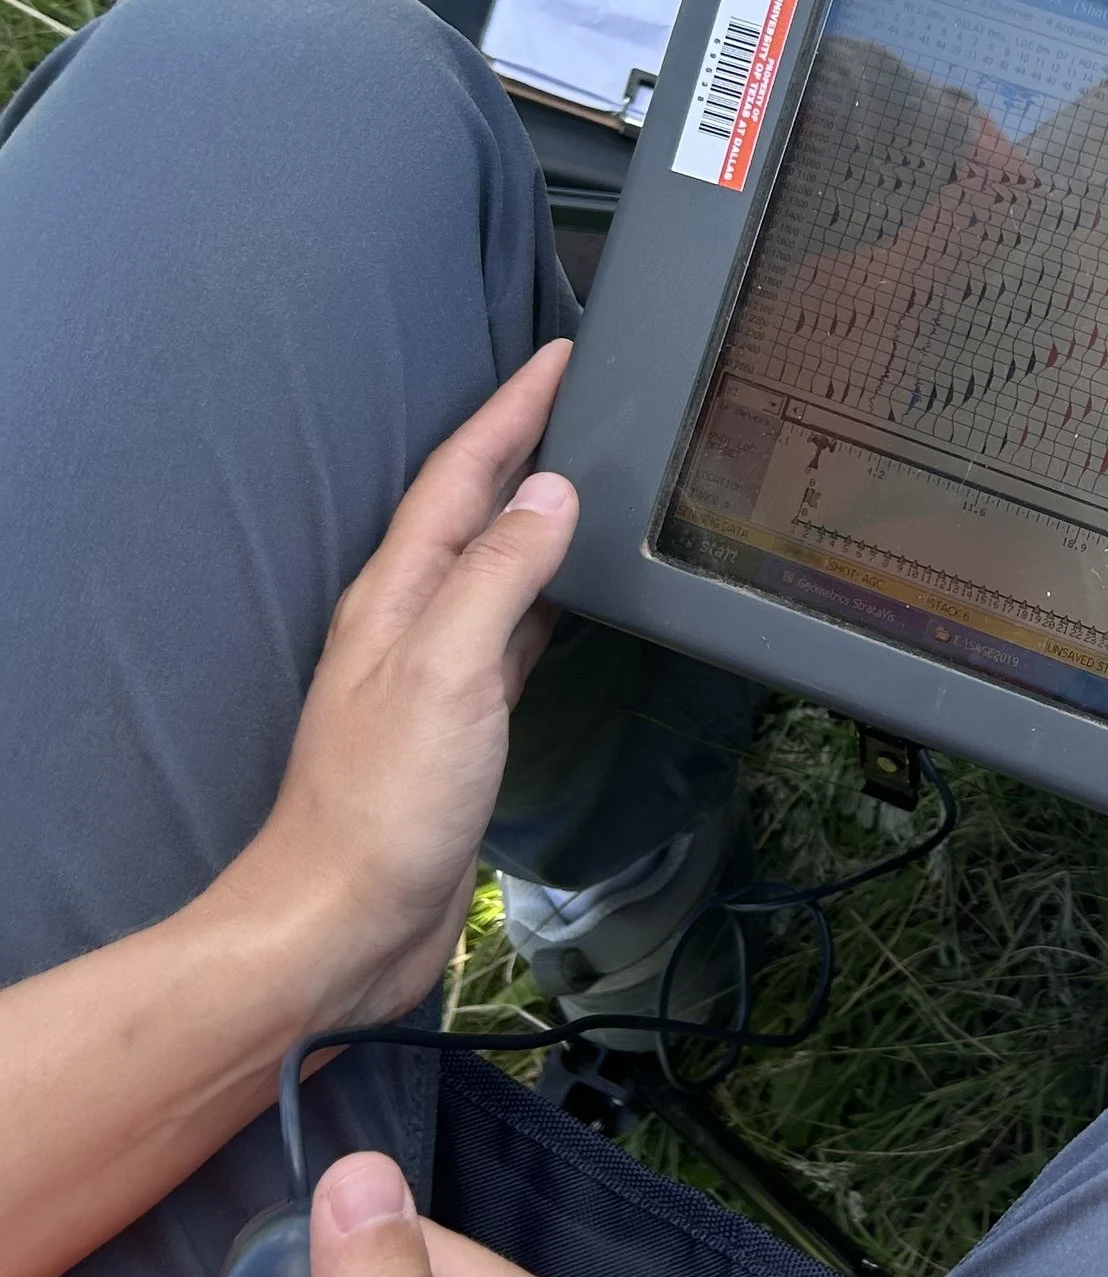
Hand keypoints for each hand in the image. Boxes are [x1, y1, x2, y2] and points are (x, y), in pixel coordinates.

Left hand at [220, 343, 578, 1029]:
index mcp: (399, 594)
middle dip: (527, 445)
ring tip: (594, 475)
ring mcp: (434, 674)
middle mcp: (411, 622)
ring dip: (539, 517)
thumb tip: (554, 496)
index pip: (463, 474)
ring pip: (495, 567)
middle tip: (589, 398)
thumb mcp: (448, 670)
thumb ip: (499, 576)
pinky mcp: (460, 725)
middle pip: (476, 509)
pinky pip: (511, 633)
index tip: (563, 356)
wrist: (343, 921)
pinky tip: (574, 598)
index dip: (513, 410)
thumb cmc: (381, 805)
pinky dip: (548, 598)